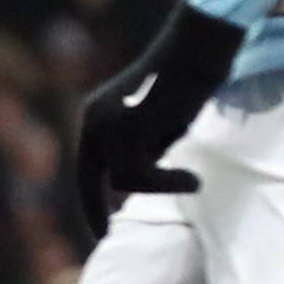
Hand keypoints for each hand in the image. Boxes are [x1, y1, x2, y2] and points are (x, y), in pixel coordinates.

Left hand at [75, 4, 242, 240]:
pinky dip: (169, 181)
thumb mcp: (155, 123)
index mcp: (96, 115)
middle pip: (96, 179)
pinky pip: (143, 173)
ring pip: (125, 179)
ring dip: (160, 184)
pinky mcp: (130, 125)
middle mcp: (94, 119)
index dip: (90, 203)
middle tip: (108, 235)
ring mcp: (109, 122)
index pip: (86, 169)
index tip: (101, 232)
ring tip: (192, 180)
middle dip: (97, 210)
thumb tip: (132, 184)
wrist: (197, 48)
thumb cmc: (187, 84)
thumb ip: (140, 149)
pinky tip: (193, 179)